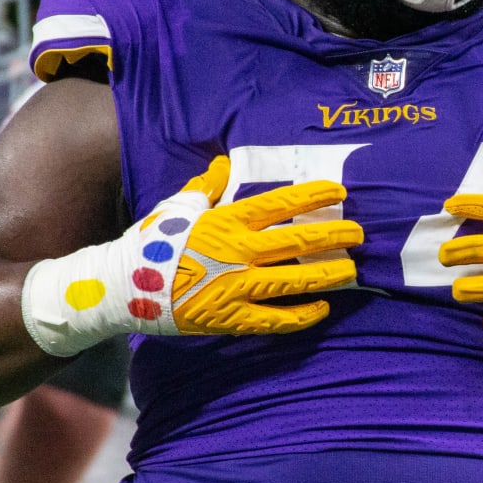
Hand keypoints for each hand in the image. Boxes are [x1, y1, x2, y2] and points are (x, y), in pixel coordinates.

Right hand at [22, 155, 363, 354]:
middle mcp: (238, 252)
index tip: (340, 190)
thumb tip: (224, 164)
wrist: (125, 286)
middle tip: (358, 233)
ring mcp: (237, 287)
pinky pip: (275, 319)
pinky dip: (302, 315)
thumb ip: (206, 186)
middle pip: (298, 240)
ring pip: (294, 280)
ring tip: (351, 270)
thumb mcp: (178, 206)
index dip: (314, 194)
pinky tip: (322, 309)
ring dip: (327, 275)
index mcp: (227, 221)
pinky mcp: (231, 318)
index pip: (281, 202)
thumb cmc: (153, 241)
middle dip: (334, 235)